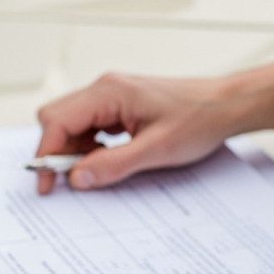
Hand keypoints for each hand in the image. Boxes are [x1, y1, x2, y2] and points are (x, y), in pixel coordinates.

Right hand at [34, 73, 240, 193]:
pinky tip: (109, 159)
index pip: (57, 121)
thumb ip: (113, 165)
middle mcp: (105, 89)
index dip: (47, 154)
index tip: (48, 185)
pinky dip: (91, 146)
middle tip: (73, 181)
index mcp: (109, 92)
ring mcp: (112, 96)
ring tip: (99, 171)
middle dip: (59, 152)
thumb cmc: (198, 120)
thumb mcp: (156, 150)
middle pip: (58, 119)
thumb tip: (77, 179)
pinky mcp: (121, 106)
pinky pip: (91, 126)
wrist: (226, 106)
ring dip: (76, 151)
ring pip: (73, 124)